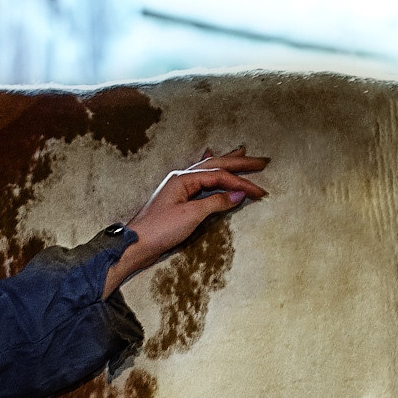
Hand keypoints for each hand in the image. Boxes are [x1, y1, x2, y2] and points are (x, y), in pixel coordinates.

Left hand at [103, 146, 269, 294]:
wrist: (136, 243)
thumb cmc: (159, 229)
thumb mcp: (191, 215)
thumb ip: (216, 202)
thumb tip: (238, 194)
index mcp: (183, 178)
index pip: (219, 176)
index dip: (241, 182)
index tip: (259, 191)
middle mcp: (181, 177)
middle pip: (215, 165)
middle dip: (239, 163)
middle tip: (261, 161)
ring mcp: (178, 186)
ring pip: (207, 168)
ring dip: (226, 162)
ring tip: (241, 154)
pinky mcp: (177, 198)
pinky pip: (200, 178)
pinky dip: (211, 171)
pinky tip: (210, 162)